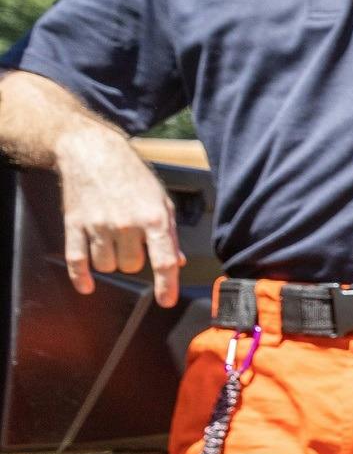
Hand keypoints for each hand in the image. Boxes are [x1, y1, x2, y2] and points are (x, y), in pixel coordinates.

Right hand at [53, 128, 180, 306]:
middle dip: (134, 260)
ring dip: (111, 261)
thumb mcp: (161, 200)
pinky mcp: (74, 225)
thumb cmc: (132, 176)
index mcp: (153, 218)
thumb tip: (177, 262)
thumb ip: (169, 233)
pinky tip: (86, 286)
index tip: (167, 300)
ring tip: (113, 242)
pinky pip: (76, 261)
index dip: (167, 285)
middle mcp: (126, 224)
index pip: (162, 261)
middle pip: (132, 267)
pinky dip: (80, 277)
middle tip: (133, 241)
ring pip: (106, 266)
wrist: (93, 153)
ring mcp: (98, 226)